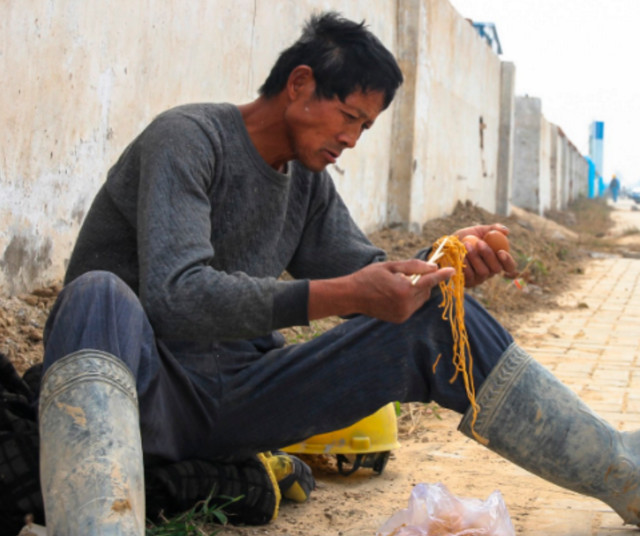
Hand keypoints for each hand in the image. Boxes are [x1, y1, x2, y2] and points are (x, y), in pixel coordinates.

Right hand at [308, 259, 454, 322]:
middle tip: (409, 274)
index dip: (442, 275)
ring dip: (417, 291)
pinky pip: (413, 306)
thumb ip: (413, 266)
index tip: (453, 270)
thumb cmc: (369, 277)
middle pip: (426, 291)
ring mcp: (403, 314)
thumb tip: (433, 267)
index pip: (429, 281)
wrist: (351, 296)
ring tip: (399, 284)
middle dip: (423, 281)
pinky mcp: (400, 319)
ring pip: (420, 299)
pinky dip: (410, 299)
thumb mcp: (390, 266)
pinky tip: (395, 293)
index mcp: (403, 289)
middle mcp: (405, 304)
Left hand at [453, 224, 518, 286]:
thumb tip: (506, 231)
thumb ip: (493, 229)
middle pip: (496, 269)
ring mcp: (479, 278)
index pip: (509, 266)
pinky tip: (460, 254)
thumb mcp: (478, 230)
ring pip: (483, 272)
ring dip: (475, 257)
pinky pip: (469, 275)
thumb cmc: (465, 238)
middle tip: (479, 243)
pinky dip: (465, 263)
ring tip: (466, 245)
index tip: (501, 251)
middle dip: (488, 255)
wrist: (446, 246)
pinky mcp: (468, 282)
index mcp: (497, 260)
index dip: (508, 261)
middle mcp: (490, 271)